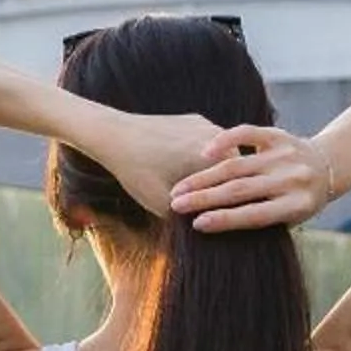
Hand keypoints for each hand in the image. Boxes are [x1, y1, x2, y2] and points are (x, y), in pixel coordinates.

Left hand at [84, 108, 227, 218]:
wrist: (114, 134)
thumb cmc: (137, 171)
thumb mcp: (162, 204)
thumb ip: (189, 217)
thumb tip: (208, 230)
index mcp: (213, 158)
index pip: (237, 186)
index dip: (231, 203)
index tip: (224, 216)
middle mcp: (215, 137)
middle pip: (234, 169)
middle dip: (225, 187)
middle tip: (215, 204)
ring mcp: (206, 125)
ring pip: (223, 154)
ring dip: (217, 170)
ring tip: (203, 188)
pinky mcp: (195, 120)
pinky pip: (209, 142)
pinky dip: (204, 155)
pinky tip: (188, 167)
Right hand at [168, 124, 331, 232]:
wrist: (329, 166)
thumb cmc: (301, 200)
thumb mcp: (292, 217)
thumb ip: (262, 220)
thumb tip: (215, 225)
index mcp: (298, 205)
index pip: (255, 214)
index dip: (225, 220)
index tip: (197, 224)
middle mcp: (292, 179)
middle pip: (241, 190)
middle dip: (205, 198)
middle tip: (177, 205)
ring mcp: (285, 155)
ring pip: (237, 165)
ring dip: (205, 177)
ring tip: (181, 188)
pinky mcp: (278, 135)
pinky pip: (247, 134)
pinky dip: (225, 141)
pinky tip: (205, 153)